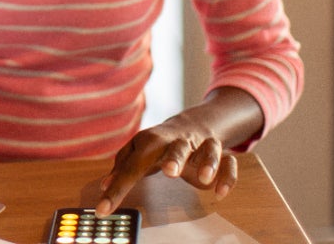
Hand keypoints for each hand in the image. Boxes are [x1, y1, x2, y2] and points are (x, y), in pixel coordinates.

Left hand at [94, 87, 263, 216]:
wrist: (192, 124)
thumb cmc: (159, 145)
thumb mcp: (137, 153)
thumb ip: (122, 168)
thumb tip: (104, 185)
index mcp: (151, 142)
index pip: (132, 166)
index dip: (116, 188)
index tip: (103, 209)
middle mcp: (177, 141)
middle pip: (177, 146)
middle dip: (175, 157)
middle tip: (170, 171)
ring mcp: (200, 146)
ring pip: (209, 148)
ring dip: (208, 161)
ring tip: (204, 178)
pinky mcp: (219, 154)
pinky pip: (229, 162)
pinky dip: (227, 175)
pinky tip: (220, 192)